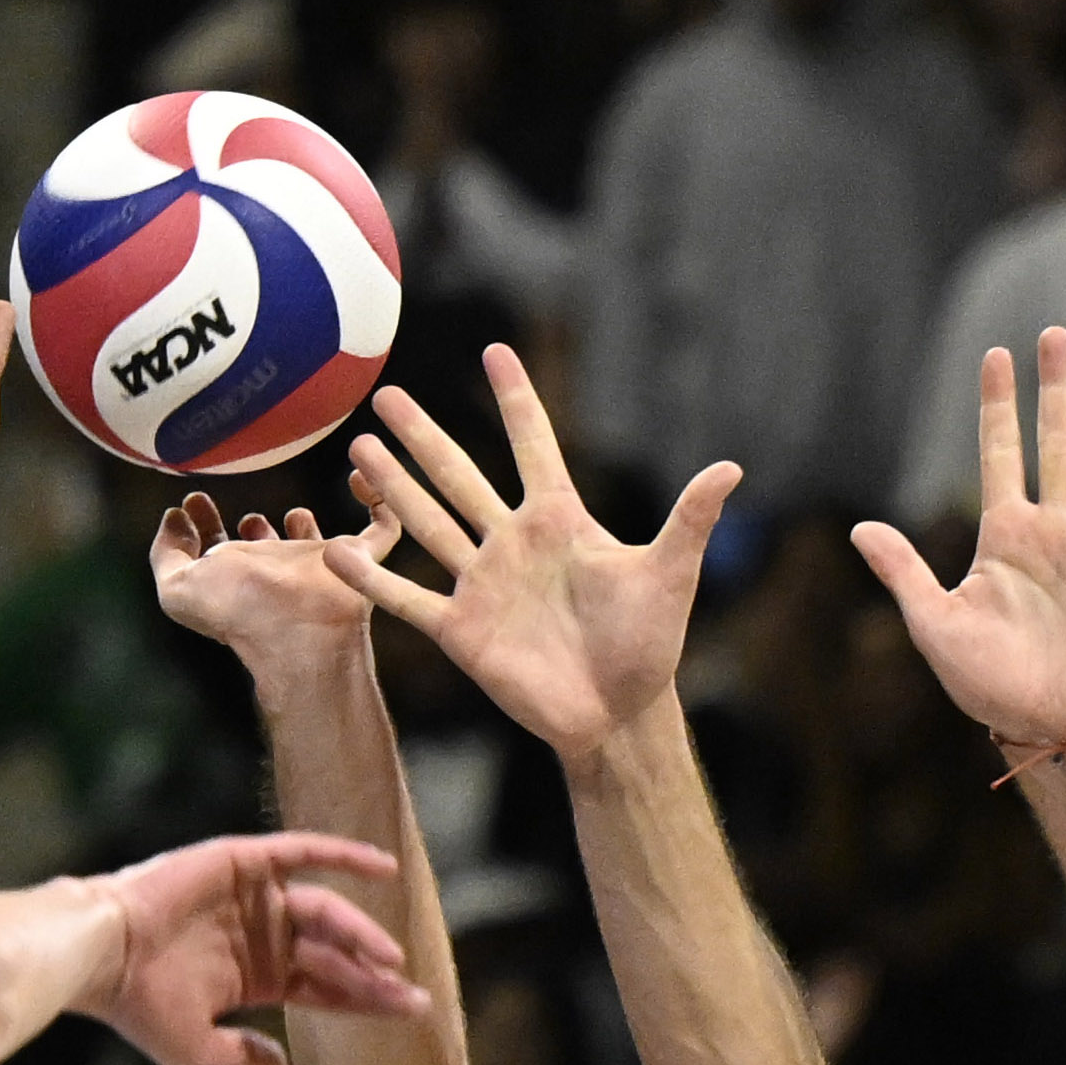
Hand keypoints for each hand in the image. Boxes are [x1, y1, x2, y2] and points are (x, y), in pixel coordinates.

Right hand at [90, 832, 427, 1064]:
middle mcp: (262, 935)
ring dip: (362, 932)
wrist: (101, 955)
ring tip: (391, 960)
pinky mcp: (243, 861)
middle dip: (376, 975)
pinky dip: (343, 854)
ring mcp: (255, 897)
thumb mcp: (197, 1049)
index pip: (326, 987)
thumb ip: (243, 1057)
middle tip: (414, 996)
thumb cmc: (139, 1005)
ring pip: (325, 912)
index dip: (367, 999)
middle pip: (335, 954)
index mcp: (256, 977)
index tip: (410, 1012)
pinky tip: (383, 869)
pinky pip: (303, 851)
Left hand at [150, 490, 399, 663]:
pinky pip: (383, 524)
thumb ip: (165, 553)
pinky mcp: (361, 556)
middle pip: (265, 550)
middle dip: (253, 531)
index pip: (217, 552)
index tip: (193, 499)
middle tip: (246, 513)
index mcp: (237, 579)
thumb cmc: (237, 610)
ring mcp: (320, 566)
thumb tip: (173, 519)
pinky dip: (379, 497)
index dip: (204, 526)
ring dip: (303, 523)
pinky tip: (360, 476)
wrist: (296, 625)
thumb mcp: (178, 586)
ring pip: (316, 543)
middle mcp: (278, 573)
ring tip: (294, 511)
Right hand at [324, 344, 738, 762]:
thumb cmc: (647, 645)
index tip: (495, 350)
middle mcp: (513, 544)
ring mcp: (481, 585)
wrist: (615, 714)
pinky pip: (408, 598)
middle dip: (424, 435)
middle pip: (459, 475)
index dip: (516, 398)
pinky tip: (334, 550)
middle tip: (385, 392)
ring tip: (357, 448)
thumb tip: (731, 468)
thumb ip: (689, 520)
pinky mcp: (461, 631)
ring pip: (427, 524)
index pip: (533, 444)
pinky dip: (371, 577)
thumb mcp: (669, 575)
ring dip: (393, 487)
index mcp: (559, 521)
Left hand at [850, 328, 1065, 752]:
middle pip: (1057, 446)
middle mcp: (1052, 533)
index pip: (1000, 455)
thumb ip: (903, 572)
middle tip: (1057, 335)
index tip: (996, 354)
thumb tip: (858, 528)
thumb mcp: (934, 624)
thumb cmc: (983, 680)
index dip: (998, 406)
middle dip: (1056, 392)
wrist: (1038, 724)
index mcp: (1004, 536)